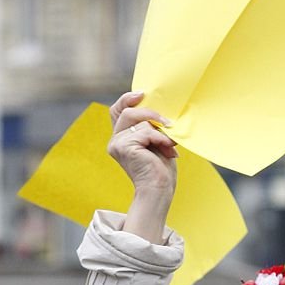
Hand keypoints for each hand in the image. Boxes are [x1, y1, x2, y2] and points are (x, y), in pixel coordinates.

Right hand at [107, 91, 176, 242]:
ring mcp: (117, 144)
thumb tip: (158, 107)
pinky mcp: (123, 147)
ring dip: (159, 130)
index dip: (127, 98)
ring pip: (138, 120)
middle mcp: (115, 141)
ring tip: (170, 144)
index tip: (142, 94)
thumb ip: (150, 125)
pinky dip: (159, 139)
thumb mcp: (155, 140)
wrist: (159, 190)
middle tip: (168, 124)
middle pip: (127, 111)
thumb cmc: (160, 169)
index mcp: (121, 137)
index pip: (117, 110)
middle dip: (151, 114)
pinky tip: (167, 150)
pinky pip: (145, 131)